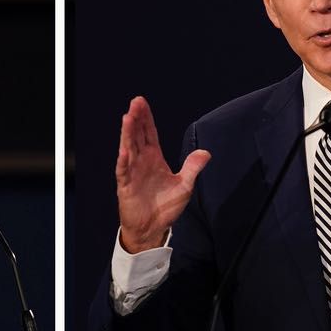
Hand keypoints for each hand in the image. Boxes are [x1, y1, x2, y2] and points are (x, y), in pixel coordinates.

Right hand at [117, 96, 210, 252]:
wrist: (153, 228)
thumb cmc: (165, 207)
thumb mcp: (184, 186)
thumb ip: (193, 168)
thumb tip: (206, 152)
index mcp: (154, 158)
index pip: (149, 133)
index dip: (146, 118)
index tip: (141, 102)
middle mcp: (141, 161)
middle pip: (137, 135)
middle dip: (136, 119)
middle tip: (135, 102)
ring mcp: (132, 172)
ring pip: (128, 148)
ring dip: (127, 134)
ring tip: (127, 118)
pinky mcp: (126, 186)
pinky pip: (124, 172)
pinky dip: (124, 161)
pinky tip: (124, 151)